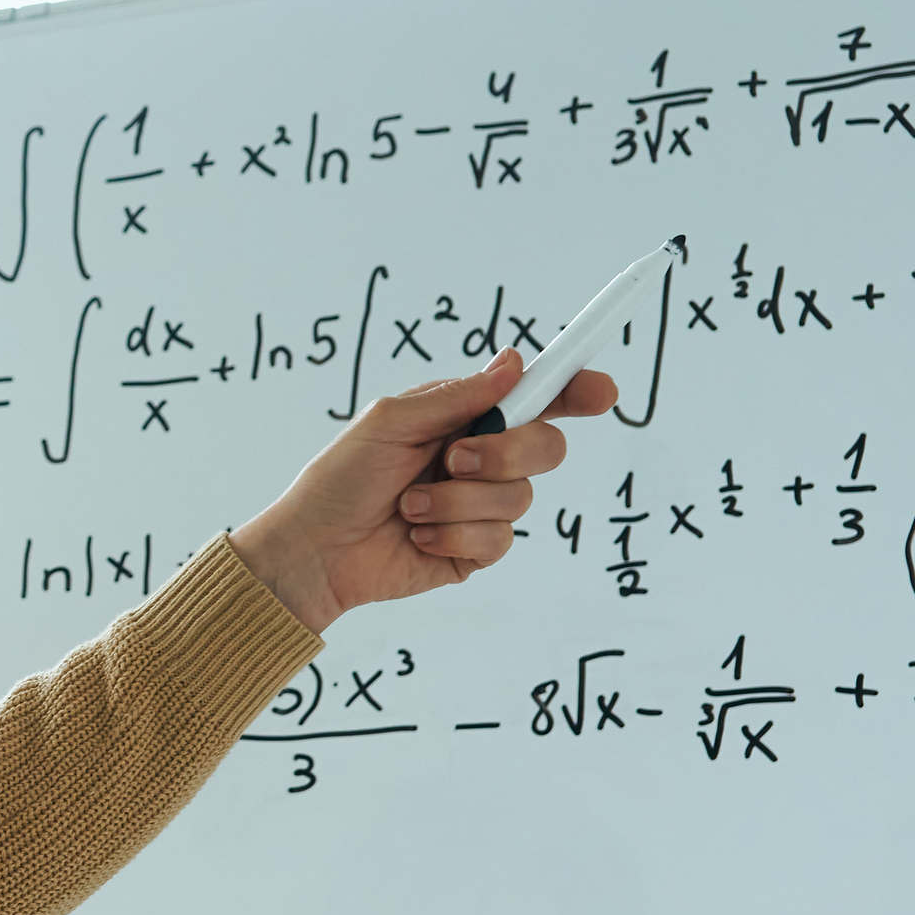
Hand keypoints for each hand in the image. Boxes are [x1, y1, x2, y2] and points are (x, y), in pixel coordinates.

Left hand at [226, 346, 607, 636]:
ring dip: (457, 500)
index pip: (536, 399)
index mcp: (465, 418)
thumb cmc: (340, 479)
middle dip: (504, 452)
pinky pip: (498, 539)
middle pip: (547, 446)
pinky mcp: (475, 550)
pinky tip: (417, 536)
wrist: (313, 549)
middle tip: (452, 459)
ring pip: (520, 497)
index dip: (575, 392)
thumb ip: (456, 397)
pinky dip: (451, 533)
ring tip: (408, 506)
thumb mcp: (390, 422)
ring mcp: (482, 507)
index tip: (601, 392)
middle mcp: (482, 459)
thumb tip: (514, 363)